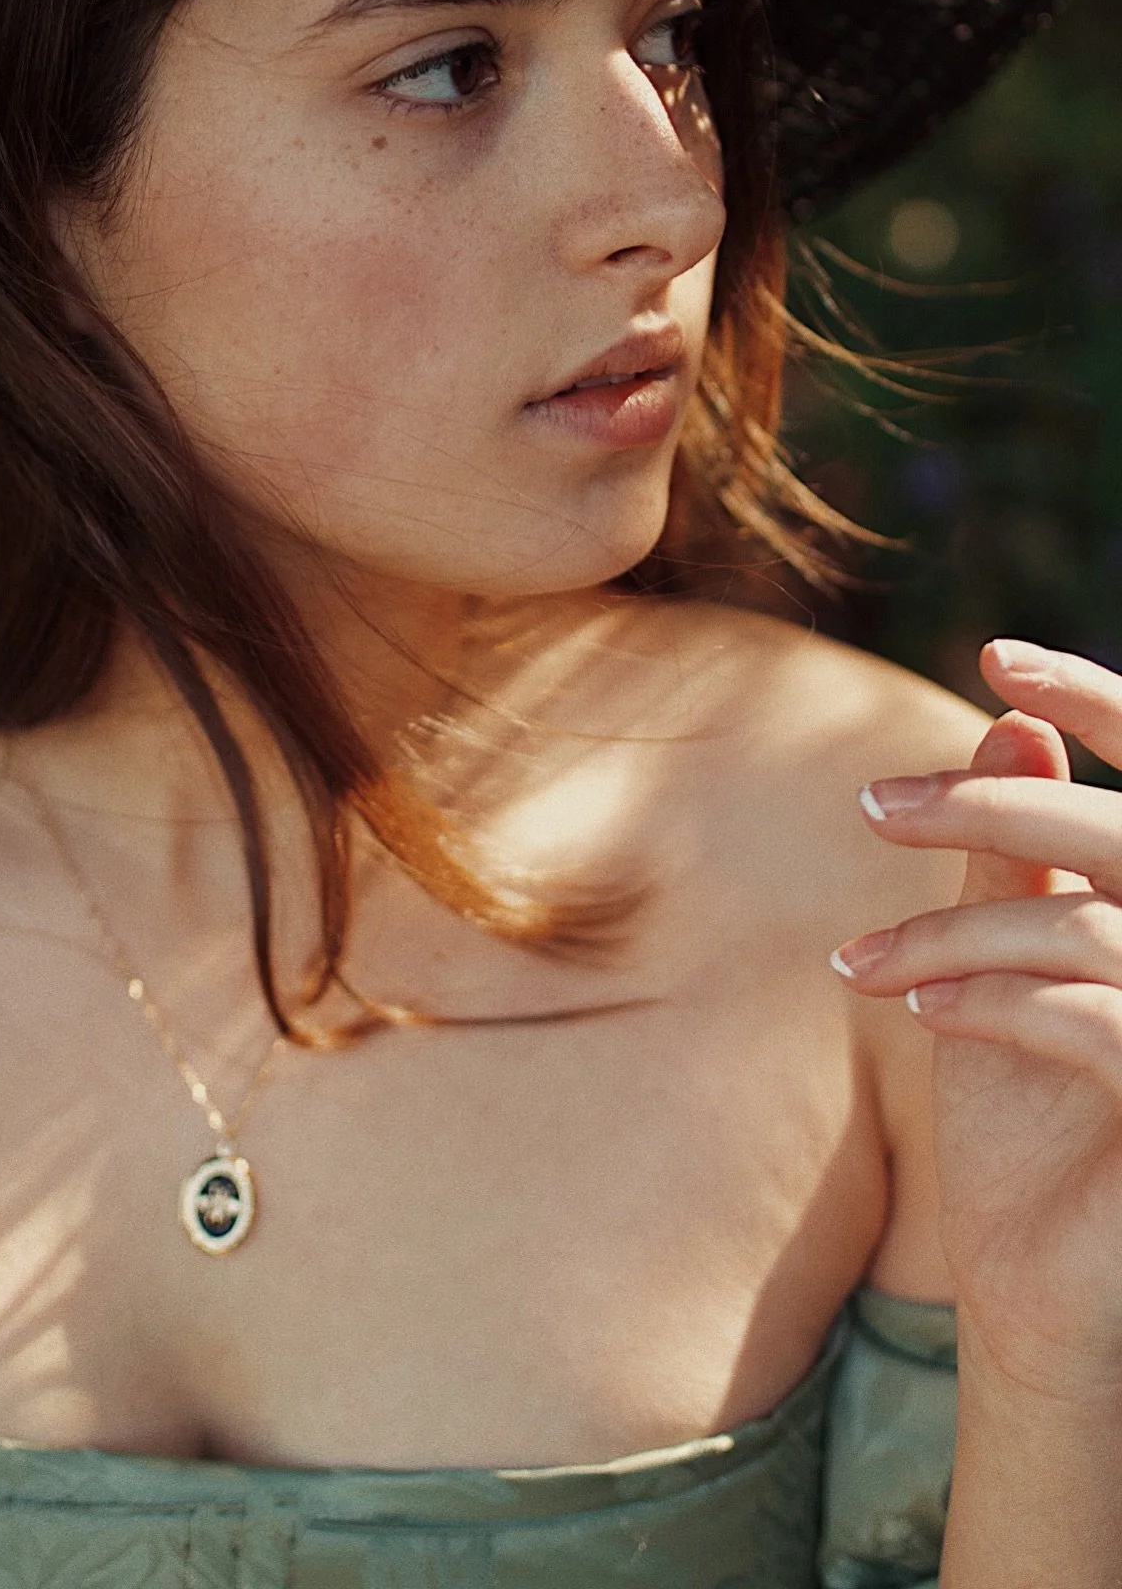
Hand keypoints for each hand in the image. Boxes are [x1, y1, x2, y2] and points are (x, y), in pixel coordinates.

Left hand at [832, 639, 1121, 1398]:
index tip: (998, 657)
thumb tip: (1011, 726)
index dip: (1097, 699)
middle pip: (1115, 839)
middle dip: (985, 810)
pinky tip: (921, 1009)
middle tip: (870, 807)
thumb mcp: (1016, 974)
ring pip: (1084, 932)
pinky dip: (994, 1002)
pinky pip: (1092, 1024)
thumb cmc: (1037, 1128)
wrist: (1051, 1301)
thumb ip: (1023, 860)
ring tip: (861, 962)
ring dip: (953, 933)